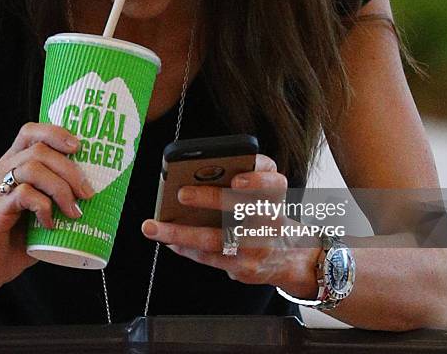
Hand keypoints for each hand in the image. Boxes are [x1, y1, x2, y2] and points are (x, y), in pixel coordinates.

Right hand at [0, 123, 94, 301]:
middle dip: (69, 169)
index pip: (30, 132)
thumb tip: (100, 187)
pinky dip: (44, 208)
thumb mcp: (44, 209)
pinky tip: (50, 223)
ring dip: (61, 189)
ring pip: (32, 169)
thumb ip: (60, 193)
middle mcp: (1, 170)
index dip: (55, 133)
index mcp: (12, 164)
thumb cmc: (20, 237)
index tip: (79, 147)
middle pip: (38, 150)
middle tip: (87, 193)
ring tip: (73, 211)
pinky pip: (24, 195)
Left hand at [141, 154, 320, 298]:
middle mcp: (270, 221)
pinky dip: (185, 249)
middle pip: (241, 207)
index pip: (274, 182)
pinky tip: (168, 241)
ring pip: (214, 239)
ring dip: (180, 233)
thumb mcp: (267, 197)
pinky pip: (208, 257)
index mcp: (276, 197)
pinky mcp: (245, 268)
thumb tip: (195, 179)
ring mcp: (257, 247)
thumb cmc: (268, 219)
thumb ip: (244, 184)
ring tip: (153, 227)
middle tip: (182, 194)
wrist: (293, 259)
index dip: (257, 179)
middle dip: (210, 199)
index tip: (237, 179)